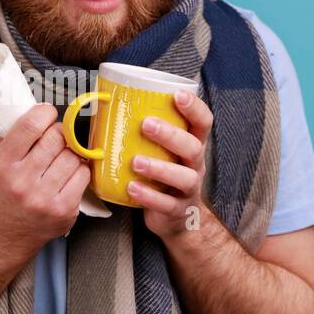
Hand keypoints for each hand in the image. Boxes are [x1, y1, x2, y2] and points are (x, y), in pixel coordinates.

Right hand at [0, 103, 89, 249]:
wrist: (13, 228)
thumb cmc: (6, 186)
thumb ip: (1, 131)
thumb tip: (22, 106)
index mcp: (2, 163)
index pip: (31, 125)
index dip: (45, 113)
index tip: (47, 114)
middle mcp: (21, 181)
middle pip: (56, 138)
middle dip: (59, 133)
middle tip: (55, 138)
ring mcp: (44, 196)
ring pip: (72, 155)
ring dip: (70, 153)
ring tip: (60, 159)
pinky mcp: (63, 208)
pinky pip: (83, 174)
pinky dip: (79, 170)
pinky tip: (68, 173)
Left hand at [127, 89, 210, 239]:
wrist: (177, 219)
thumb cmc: (164, 176)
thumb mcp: (163, 153)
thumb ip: (148, 134)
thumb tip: (109, 108)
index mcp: (192, 146)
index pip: (203, 122)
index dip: (194, 108)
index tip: (178, 95)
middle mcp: (195, 166)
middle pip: (193, 147)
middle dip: (171, 135)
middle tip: (146, 124)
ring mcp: (189, 190)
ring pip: (184, 177)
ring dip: (159, 168)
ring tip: (135, 162)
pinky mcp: (178, 211)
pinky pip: (166, 204)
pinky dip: (149, 196)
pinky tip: (132, 188)